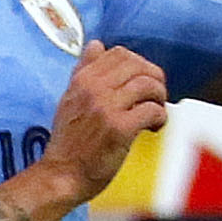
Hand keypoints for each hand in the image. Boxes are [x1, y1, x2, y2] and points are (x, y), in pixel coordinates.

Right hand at [36, 40, 170, 198]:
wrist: (61, 175)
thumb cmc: (69, 142)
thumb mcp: (70, 98)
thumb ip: (84, 71)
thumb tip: (96, 44)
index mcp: (82, 79)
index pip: (119, 53)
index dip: (139, 65)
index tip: (142, 82)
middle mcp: (93, 89)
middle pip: (137, 65)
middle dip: (154, 78)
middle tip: (155, 96)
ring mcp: (106, 107)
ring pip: (147, 84)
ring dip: (159, 97)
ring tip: (156, 112)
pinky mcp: (119, 128)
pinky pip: (152, 110)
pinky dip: (159, 117)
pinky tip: (154, 127)